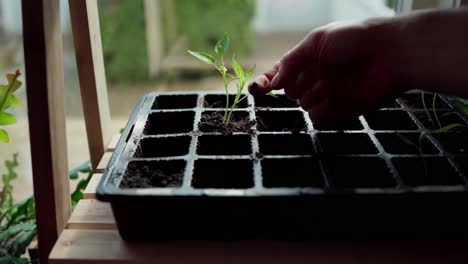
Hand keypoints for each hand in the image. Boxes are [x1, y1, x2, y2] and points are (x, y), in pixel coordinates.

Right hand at [249, 18, 408, 125]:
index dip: (267, 82)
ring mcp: (328, 94)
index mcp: (309, 59)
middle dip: (299, 83)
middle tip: (316, 72)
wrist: (391, 54)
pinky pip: (317, 118)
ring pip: (302, 104)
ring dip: (313, 94)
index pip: (281, 74)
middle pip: (290, 91)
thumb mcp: (317, 41)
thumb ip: (291, 61)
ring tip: (332, 82)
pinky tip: (332, 98)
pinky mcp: (340, 110)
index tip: (257, 88)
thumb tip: (274, 82)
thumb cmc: (355, 39)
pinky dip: (320, 109)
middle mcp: (316, 77)